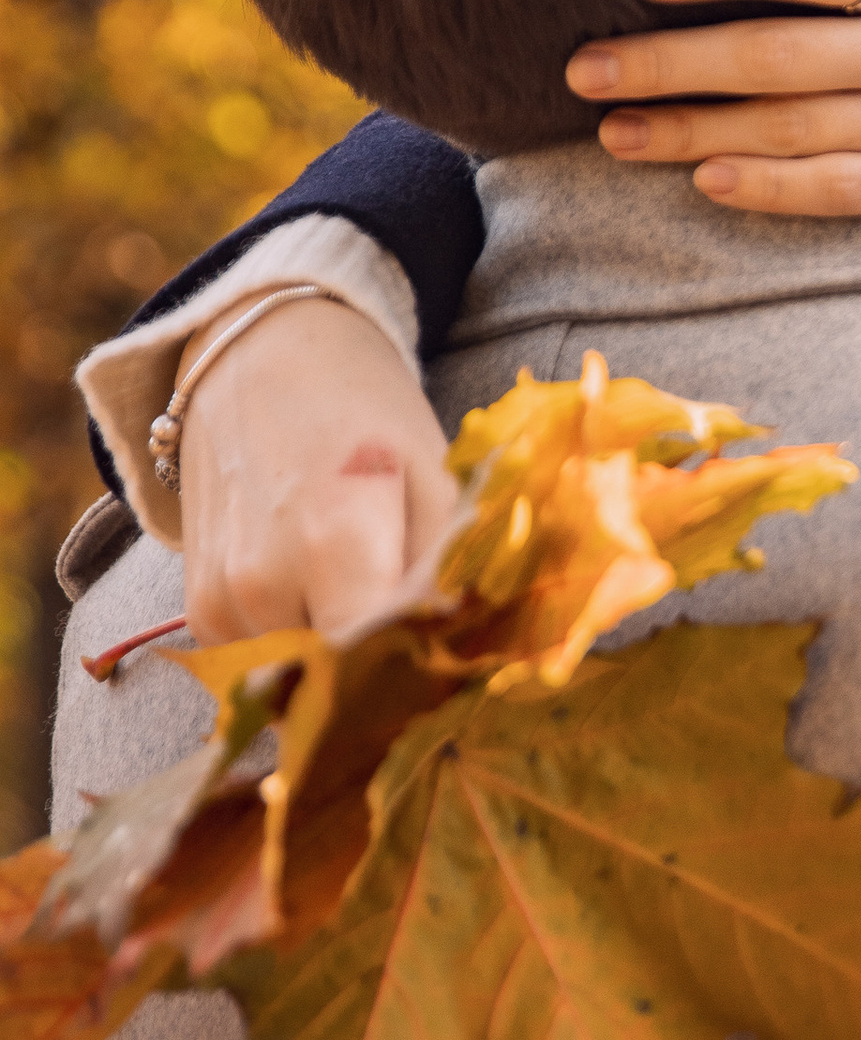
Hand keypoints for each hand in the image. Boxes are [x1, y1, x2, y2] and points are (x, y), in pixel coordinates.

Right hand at [177, 296, 455, 643]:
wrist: (261, 362)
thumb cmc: (368, 417)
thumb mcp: (437, 479)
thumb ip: (456, 572)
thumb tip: (478, 652)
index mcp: (333, 539)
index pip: (382, 660)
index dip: (426, 668)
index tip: (458, 655)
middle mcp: (262, 584)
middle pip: (349, 678)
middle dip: (395, 667)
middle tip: (431, 627)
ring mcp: (222, 604)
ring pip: (311, 675)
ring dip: (349, 653)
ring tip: (370, 584)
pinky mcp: (202, 614)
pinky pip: (272, 660)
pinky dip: (308, 638)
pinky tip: (325, 583)